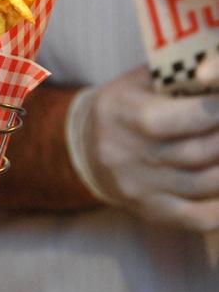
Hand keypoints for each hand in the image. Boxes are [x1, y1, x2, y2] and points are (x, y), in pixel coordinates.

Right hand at [68, 67, 218, 231]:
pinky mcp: (149, 211)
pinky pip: (196, 217)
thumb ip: (182, 75)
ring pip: (203, 184)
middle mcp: (124, 155)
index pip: (173, 119)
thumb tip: (218, 74)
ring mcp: (137, 188)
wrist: (86, 146)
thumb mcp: (142, 79)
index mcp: (120, 114)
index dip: (213, 111)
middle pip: (194, 153)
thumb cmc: (126, 104)